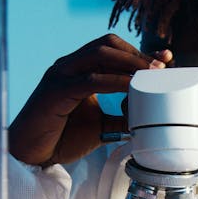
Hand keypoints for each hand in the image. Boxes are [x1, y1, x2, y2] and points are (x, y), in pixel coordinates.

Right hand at [9, 34, 171, 166]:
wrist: (32, 153)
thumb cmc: (61, 138)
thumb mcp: (101, 126)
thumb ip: (122, 118)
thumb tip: (148, 117)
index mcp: (77, 69)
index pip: (111, 49)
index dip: (138, 51)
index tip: (164, 58)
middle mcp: (68, 66)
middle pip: (107, 44)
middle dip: (137, 53)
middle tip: (161, 67)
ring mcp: (61, 75)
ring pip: (99, 55)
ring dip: (129, 62)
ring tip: (151, 74)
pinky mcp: (56, 91)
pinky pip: (90, 79)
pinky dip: (114, 81)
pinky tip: (131, 87)